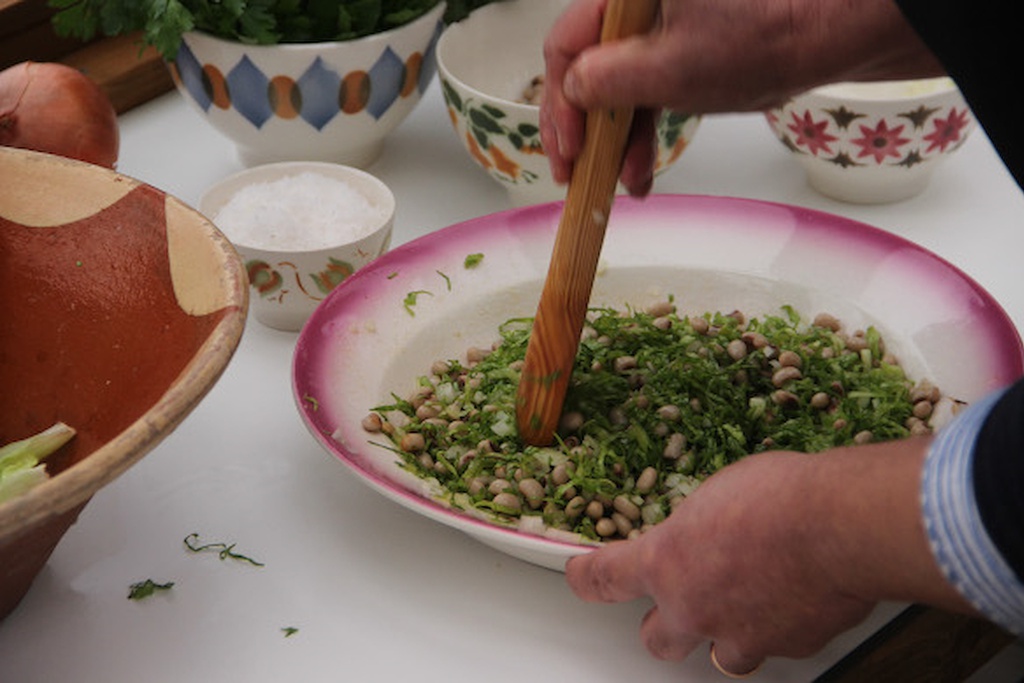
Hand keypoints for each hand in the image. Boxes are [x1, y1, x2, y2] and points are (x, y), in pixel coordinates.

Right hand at [540, 0, 944, 195]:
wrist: (827, 36)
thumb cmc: (756, 44)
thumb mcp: (667, 70)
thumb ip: (604, 80)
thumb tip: (571, 92)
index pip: (566, 45)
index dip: (559, 103)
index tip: (567, 150)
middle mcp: (636, 6)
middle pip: (589, 69)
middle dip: (585, 129)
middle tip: (577, 176)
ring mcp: (661, 27)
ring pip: (618, 87)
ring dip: (615, 139)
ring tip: (623, 183)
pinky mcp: (684, 48)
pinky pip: (647, 90)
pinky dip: (642, 130)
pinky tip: (641, 168)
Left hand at [564, 441, 973, 671]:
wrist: (840, 524)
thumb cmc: (781, 496)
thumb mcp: (718, 493)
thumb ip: (700, 525)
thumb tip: (708, 531)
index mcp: (666, 562)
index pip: (605, 578)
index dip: (586, 579)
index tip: (579, 574)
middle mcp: (695, 608)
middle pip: (657, 641)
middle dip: (663, 627)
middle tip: (677, 606)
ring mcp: (741, 635)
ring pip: (721, 657)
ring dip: (725, 636)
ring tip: (743, 609)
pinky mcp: (787, 647)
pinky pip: (776, 646)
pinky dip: (779, 628)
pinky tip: (794, 600)